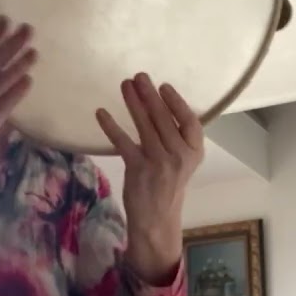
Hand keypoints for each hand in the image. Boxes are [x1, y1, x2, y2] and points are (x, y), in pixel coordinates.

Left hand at [96, 73, 203, 282]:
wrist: (157, 219)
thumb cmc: (168, 184)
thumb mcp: (182, 161)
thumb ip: (177, 137)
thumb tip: (160, 102)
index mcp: (194, 152)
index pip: (190, 122)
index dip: (177, 103)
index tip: (164, 86)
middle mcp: (179, 156)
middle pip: (164, 119)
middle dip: (150, 95)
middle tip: (139, 76)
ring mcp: (159, 163)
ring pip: (145, 126)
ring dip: (133, 103)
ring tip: (125, 85)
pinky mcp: (138, 169)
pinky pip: (123, 143)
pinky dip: (111, 126)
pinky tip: (101, 112)